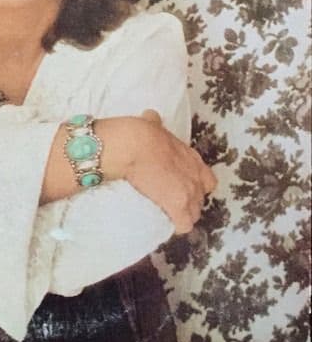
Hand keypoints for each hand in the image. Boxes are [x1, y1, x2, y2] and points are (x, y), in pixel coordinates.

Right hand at [98, 113, 216, 234]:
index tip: (180, 186)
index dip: (195, 186)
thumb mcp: (153, 124)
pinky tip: (163, 223)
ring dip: (182, 215)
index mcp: (192, 159)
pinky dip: (175, 225)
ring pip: (194, 215)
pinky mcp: (177, 207)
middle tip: (169, 201)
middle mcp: (195, 177)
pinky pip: (184, 225)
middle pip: (200, 200)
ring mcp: (188, 193)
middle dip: (188, 203)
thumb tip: (150, 116)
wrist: (133, 145)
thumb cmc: (141, 133)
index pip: (207, 180)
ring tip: (164, 214)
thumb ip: (156, 123)